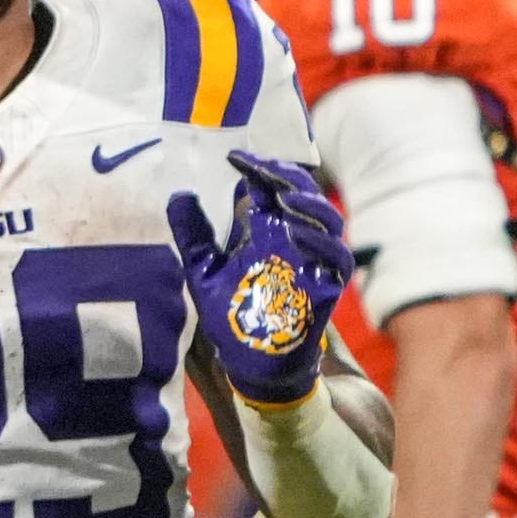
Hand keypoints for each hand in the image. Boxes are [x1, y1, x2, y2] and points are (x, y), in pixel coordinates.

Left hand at [170, 152, 353, 405]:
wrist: (249, 360)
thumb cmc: (229, 312)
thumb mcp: (201, 269)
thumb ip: (193, 234)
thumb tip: (178, 194)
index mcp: (264, 230)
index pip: (269, 187)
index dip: (258, 168)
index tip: (235, 157)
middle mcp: (292, 239)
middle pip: (302, 195)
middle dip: (285, 176)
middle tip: (262, 168)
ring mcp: (313, 261)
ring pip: (328, 222)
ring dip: (310, 205)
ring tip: (284, 197)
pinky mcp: (326, 287)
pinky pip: (338, 260)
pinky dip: (322, 243)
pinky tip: (297, 233)